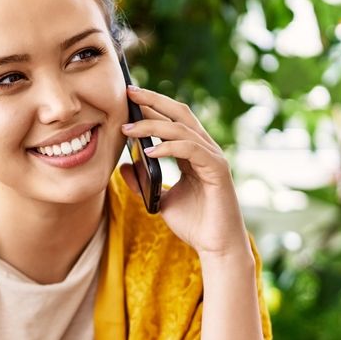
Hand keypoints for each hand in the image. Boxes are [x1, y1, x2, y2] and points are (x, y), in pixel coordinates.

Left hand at [120, 85, 250, 260]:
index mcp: (193, 152)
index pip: (172, 120)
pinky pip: (191, 150)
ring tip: (128, 129)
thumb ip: (143, 182)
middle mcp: (205, 149)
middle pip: (180, 114)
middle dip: (154, 101)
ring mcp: (213, 158)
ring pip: (183, 130)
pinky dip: (170, 147)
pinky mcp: (217, 170)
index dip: (152, 107)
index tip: (127, 98)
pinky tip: (150, 151)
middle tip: (129, 92)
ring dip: (153, 126)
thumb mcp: (160, 199)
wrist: (215, 247)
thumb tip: (122, 165)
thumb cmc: (194, 224)